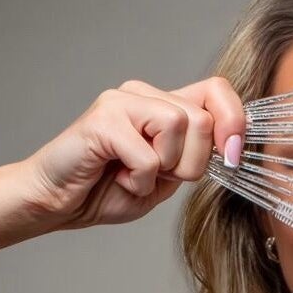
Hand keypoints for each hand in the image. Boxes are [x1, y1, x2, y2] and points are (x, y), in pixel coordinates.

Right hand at [16, 76, 245, 229]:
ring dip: (164, 168)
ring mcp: (121, 101)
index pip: (217, 90)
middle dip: (192, 163)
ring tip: (134, 175)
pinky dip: (138, 180)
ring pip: (179, 126)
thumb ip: (196, 156)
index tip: (232, 156)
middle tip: (158, 176)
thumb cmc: (107, 190)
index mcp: (164, 105)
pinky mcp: (103, 119)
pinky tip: (116, 178)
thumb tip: (233, 145)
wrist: (57, 203)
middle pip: (203, 119)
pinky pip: (147, 156)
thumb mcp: (167, 177)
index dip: (235, 122)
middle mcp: (144, 93)